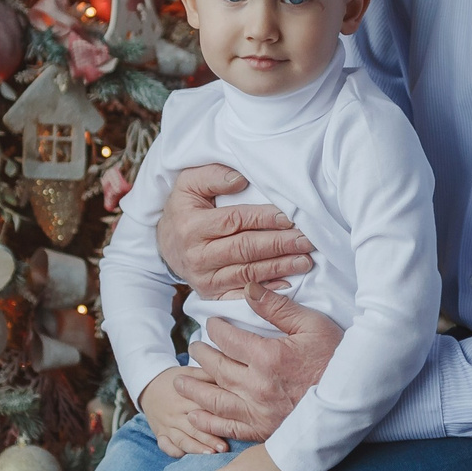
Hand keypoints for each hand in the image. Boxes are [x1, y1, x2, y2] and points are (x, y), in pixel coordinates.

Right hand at [137, 367, 226, 458]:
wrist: (148, 386)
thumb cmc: (174, 380)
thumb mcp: (188, 372)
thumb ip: (206, 376)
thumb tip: (229, 375)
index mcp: (184, 398)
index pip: (201, 409)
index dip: (216, 417)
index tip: (230, 425)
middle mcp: (175, 413)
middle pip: (193, 428)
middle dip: (209, 439)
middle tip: (224, 448)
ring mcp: (167, 425)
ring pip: (181, 439)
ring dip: (196, 448)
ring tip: (210, 454)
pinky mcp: (160, 434)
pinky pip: (166, 446)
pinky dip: (175, 452)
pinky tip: (186, 457)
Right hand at [157, 164, 316, 299]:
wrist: (166, 244)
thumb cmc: (184, 209)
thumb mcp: (189, 184)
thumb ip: (213, 176)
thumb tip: (241, 180)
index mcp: (192, 226)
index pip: (234, 221)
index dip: (263, 218)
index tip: (288, 217)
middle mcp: (197, 255)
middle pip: (245, 249)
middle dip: (279, 245)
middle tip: (306, 240)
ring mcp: (204, 278)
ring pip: (248, 273)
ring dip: (279, 267)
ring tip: (304, 260)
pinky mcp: (211, 294)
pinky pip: (242, 294)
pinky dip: (267, 291)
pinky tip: (288, 284)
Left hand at [174, 286, 342, 443]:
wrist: (355, 401)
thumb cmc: (337, 358)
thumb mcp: (313, 325)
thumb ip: (277, 308)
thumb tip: (248, 289)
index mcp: (267, 356)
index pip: (228, 339)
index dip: (216, 328)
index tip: (212, 324)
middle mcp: (256, 386)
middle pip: (216, 368)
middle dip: (201, 354)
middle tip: (193, 347)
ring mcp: (258, 411)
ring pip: (215, 399)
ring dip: (194, 388)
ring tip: (180, 379)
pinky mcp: (263, 430)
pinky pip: (228, 427)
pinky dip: (208, 422)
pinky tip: (195, 415)